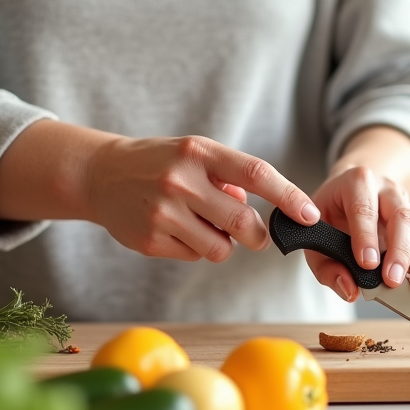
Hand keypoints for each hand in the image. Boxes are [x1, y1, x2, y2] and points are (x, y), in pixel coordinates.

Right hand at [82, 134, 319, 260]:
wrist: (100, 175)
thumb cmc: (160, 162)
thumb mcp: (195, 154)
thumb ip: (230, 177)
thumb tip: (256, 209)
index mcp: (199, 153)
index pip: (256, 174)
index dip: (288, 196)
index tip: (309, 214)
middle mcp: (181, 181)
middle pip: (243, 222)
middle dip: (257, 235)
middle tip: (254, 233)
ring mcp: (163, 213)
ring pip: (220, 248)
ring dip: (223, 243)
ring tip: (203, 224)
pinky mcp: (149, 240)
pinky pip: (194, 256)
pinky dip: (195, 248)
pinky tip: (177, 229)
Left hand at [304, 165, 409, 302]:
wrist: (348, 190)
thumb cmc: (331, 212)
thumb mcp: (316, 233)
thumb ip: (327, 265)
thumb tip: (349, 289)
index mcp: (356, 182)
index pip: (363, 207)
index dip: (366, 235)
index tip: (367, 263)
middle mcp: (386, 190)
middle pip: (400, 216)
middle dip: (398, 250)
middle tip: (391, 279)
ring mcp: (405, 204)